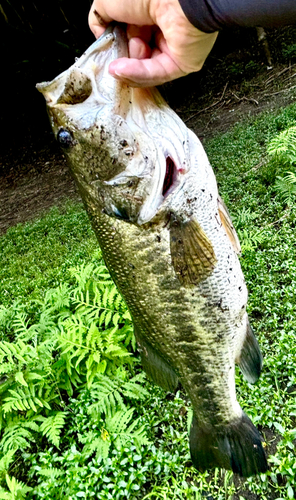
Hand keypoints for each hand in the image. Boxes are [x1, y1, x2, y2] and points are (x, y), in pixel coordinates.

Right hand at [88, 0, 217, 86]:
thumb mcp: (106, 0)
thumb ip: (99, 19)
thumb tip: (100, 36)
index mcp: (148, 11)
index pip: (129, 35)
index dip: (116, 45)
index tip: (105, 50)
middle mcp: (162, 28)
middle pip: (136, 54)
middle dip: (122, 56)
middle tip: (114, 53)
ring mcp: (173, 47)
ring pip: (144, 69)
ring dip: (127, 68)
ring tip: (116, 64)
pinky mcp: (182, 63)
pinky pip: (155, 74)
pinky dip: (136, 73)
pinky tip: (121, 69)